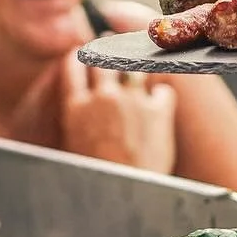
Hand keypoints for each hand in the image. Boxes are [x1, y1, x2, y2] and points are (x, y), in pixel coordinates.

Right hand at [58, 51, 175, 173]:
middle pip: (103, 59)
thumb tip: (81, 109)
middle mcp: (103, 97)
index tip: (79, 52)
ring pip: (134, 68)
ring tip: (138, 58)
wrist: (123, 194)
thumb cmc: (95, 180)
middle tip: (109, 42)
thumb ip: (77, 120)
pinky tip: (162, 99)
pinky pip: (164, 91)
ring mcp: (132, 101)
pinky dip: (162, 95)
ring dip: (135, 62)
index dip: (77, 57)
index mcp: (76, 108)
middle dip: (106, 48)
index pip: (72, 67)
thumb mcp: (72, 147)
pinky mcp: (159, 111)